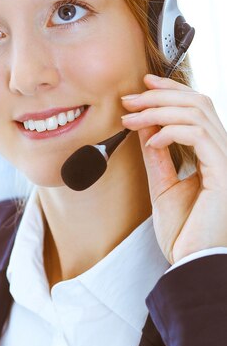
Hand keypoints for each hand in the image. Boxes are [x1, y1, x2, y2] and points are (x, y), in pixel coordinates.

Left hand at [121, 74, 226, 263]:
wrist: (192, 261)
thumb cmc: (184, 231)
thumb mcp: (164, 186)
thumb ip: (158, 157)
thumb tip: (145, 129)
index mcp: (212, 154)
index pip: (196, 109)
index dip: (170, 91)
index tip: (142, 85)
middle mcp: (223, 152)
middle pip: (197, 103)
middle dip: (159, 96)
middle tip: (128, 100)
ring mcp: (226, 160)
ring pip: (196, 114)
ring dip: (157, 110)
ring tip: (130, 118)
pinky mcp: (224, 173)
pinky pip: (199, 136)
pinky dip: (170, 131)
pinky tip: (150, 140)